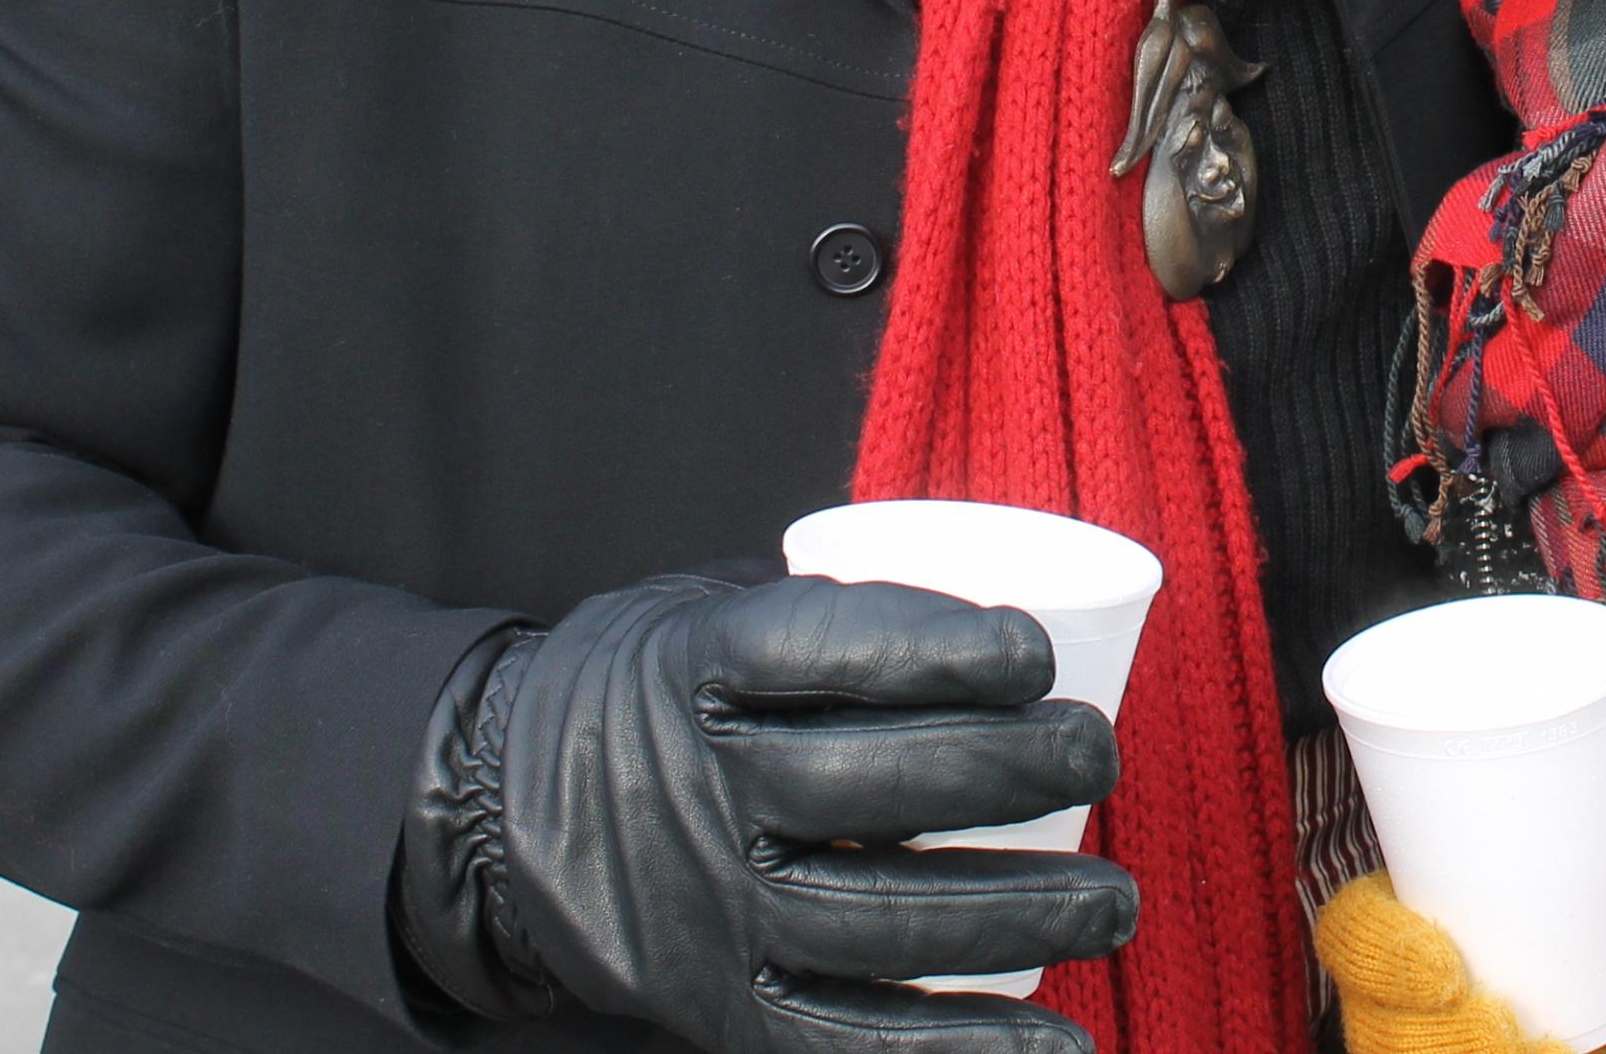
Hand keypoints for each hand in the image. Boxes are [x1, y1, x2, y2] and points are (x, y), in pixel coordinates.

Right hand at [407, 573, 1136, 1052]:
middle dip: (1014, 771)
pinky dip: (966, 1050)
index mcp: (700, 666)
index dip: (941, 650)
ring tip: (1111, 901)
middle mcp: (704, 790)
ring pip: (884, 920)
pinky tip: (1061, 1044)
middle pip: (876, 786)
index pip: (829, 648)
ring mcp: (714, 908)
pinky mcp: (726, 1005)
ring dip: (1021, 914)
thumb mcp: (703, 608)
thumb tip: (1016, 597)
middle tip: (1098, 754)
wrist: (494, 814)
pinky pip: (854, 1039)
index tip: (1033, 654)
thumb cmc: (659, 691)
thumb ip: (827, 603)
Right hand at [1314, 848, 1605, 1052]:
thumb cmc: (1556, 931)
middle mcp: (1385, 993)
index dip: (1381, 950)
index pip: (1349, 929)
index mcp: (1398, 921)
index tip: (1450, 970)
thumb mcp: (1593, 901)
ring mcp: (1400, 1041)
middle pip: (1372, 1021)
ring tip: (1537, 1052)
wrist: (1565, 1004)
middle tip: (1501, 1024)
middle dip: (1432, 1034)